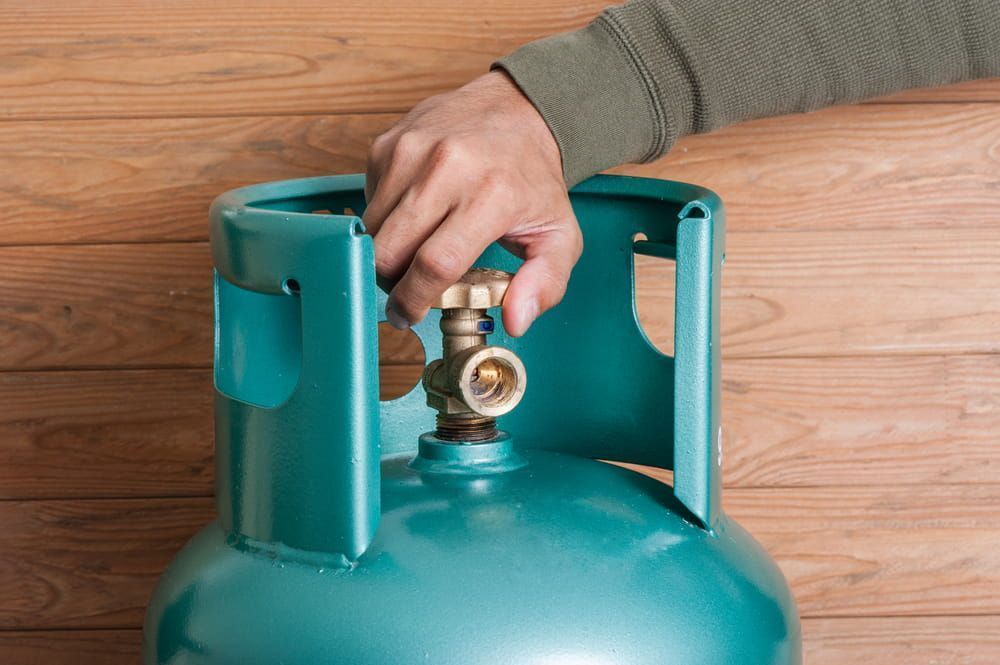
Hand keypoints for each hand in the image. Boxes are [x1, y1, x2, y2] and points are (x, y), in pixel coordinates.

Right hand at [364, 70, 581, 336]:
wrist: (517, 109)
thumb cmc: (533, 178)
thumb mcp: (559, 234)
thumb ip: (545, 283)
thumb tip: (516, 321)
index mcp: (492, 194)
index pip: (436, 263)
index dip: (415, 299)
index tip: (408, 314)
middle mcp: (447, 168)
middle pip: (390, 249)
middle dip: (391, 282)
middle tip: (405, 289)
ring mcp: (412, 151)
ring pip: (371, 228)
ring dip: (385, 250)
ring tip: (413, 251)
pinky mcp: (388, 143)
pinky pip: (368, 199)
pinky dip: (384, 218)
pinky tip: (413, 214)